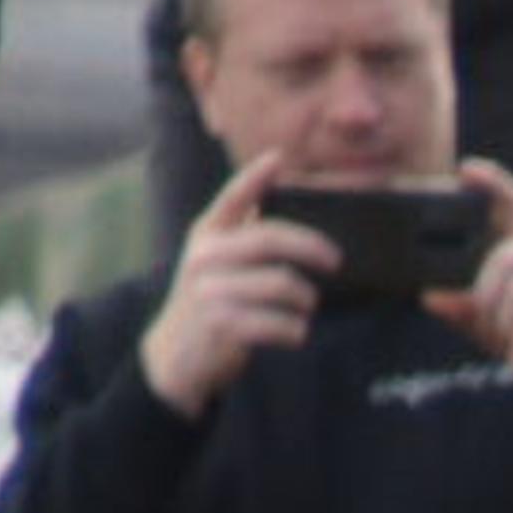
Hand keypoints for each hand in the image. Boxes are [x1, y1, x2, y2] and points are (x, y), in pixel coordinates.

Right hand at [138, 150, 334, 417]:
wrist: (177, 355)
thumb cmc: (212, 301)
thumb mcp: (217, 261)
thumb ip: (242, 233)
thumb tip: (277, 197)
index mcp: (207, 235)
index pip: (231, 199)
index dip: (254, 178)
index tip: (278, 158)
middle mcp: (205, 257)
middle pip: (270, 239)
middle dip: (312, 247)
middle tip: (335, 260)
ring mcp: (211, 290)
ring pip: (282, 284)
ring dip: (305, 299)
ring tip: (305, 306)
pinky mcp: (222, 324)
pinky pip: (279, 322)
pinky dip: (296, 329)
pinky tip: (296, 331)